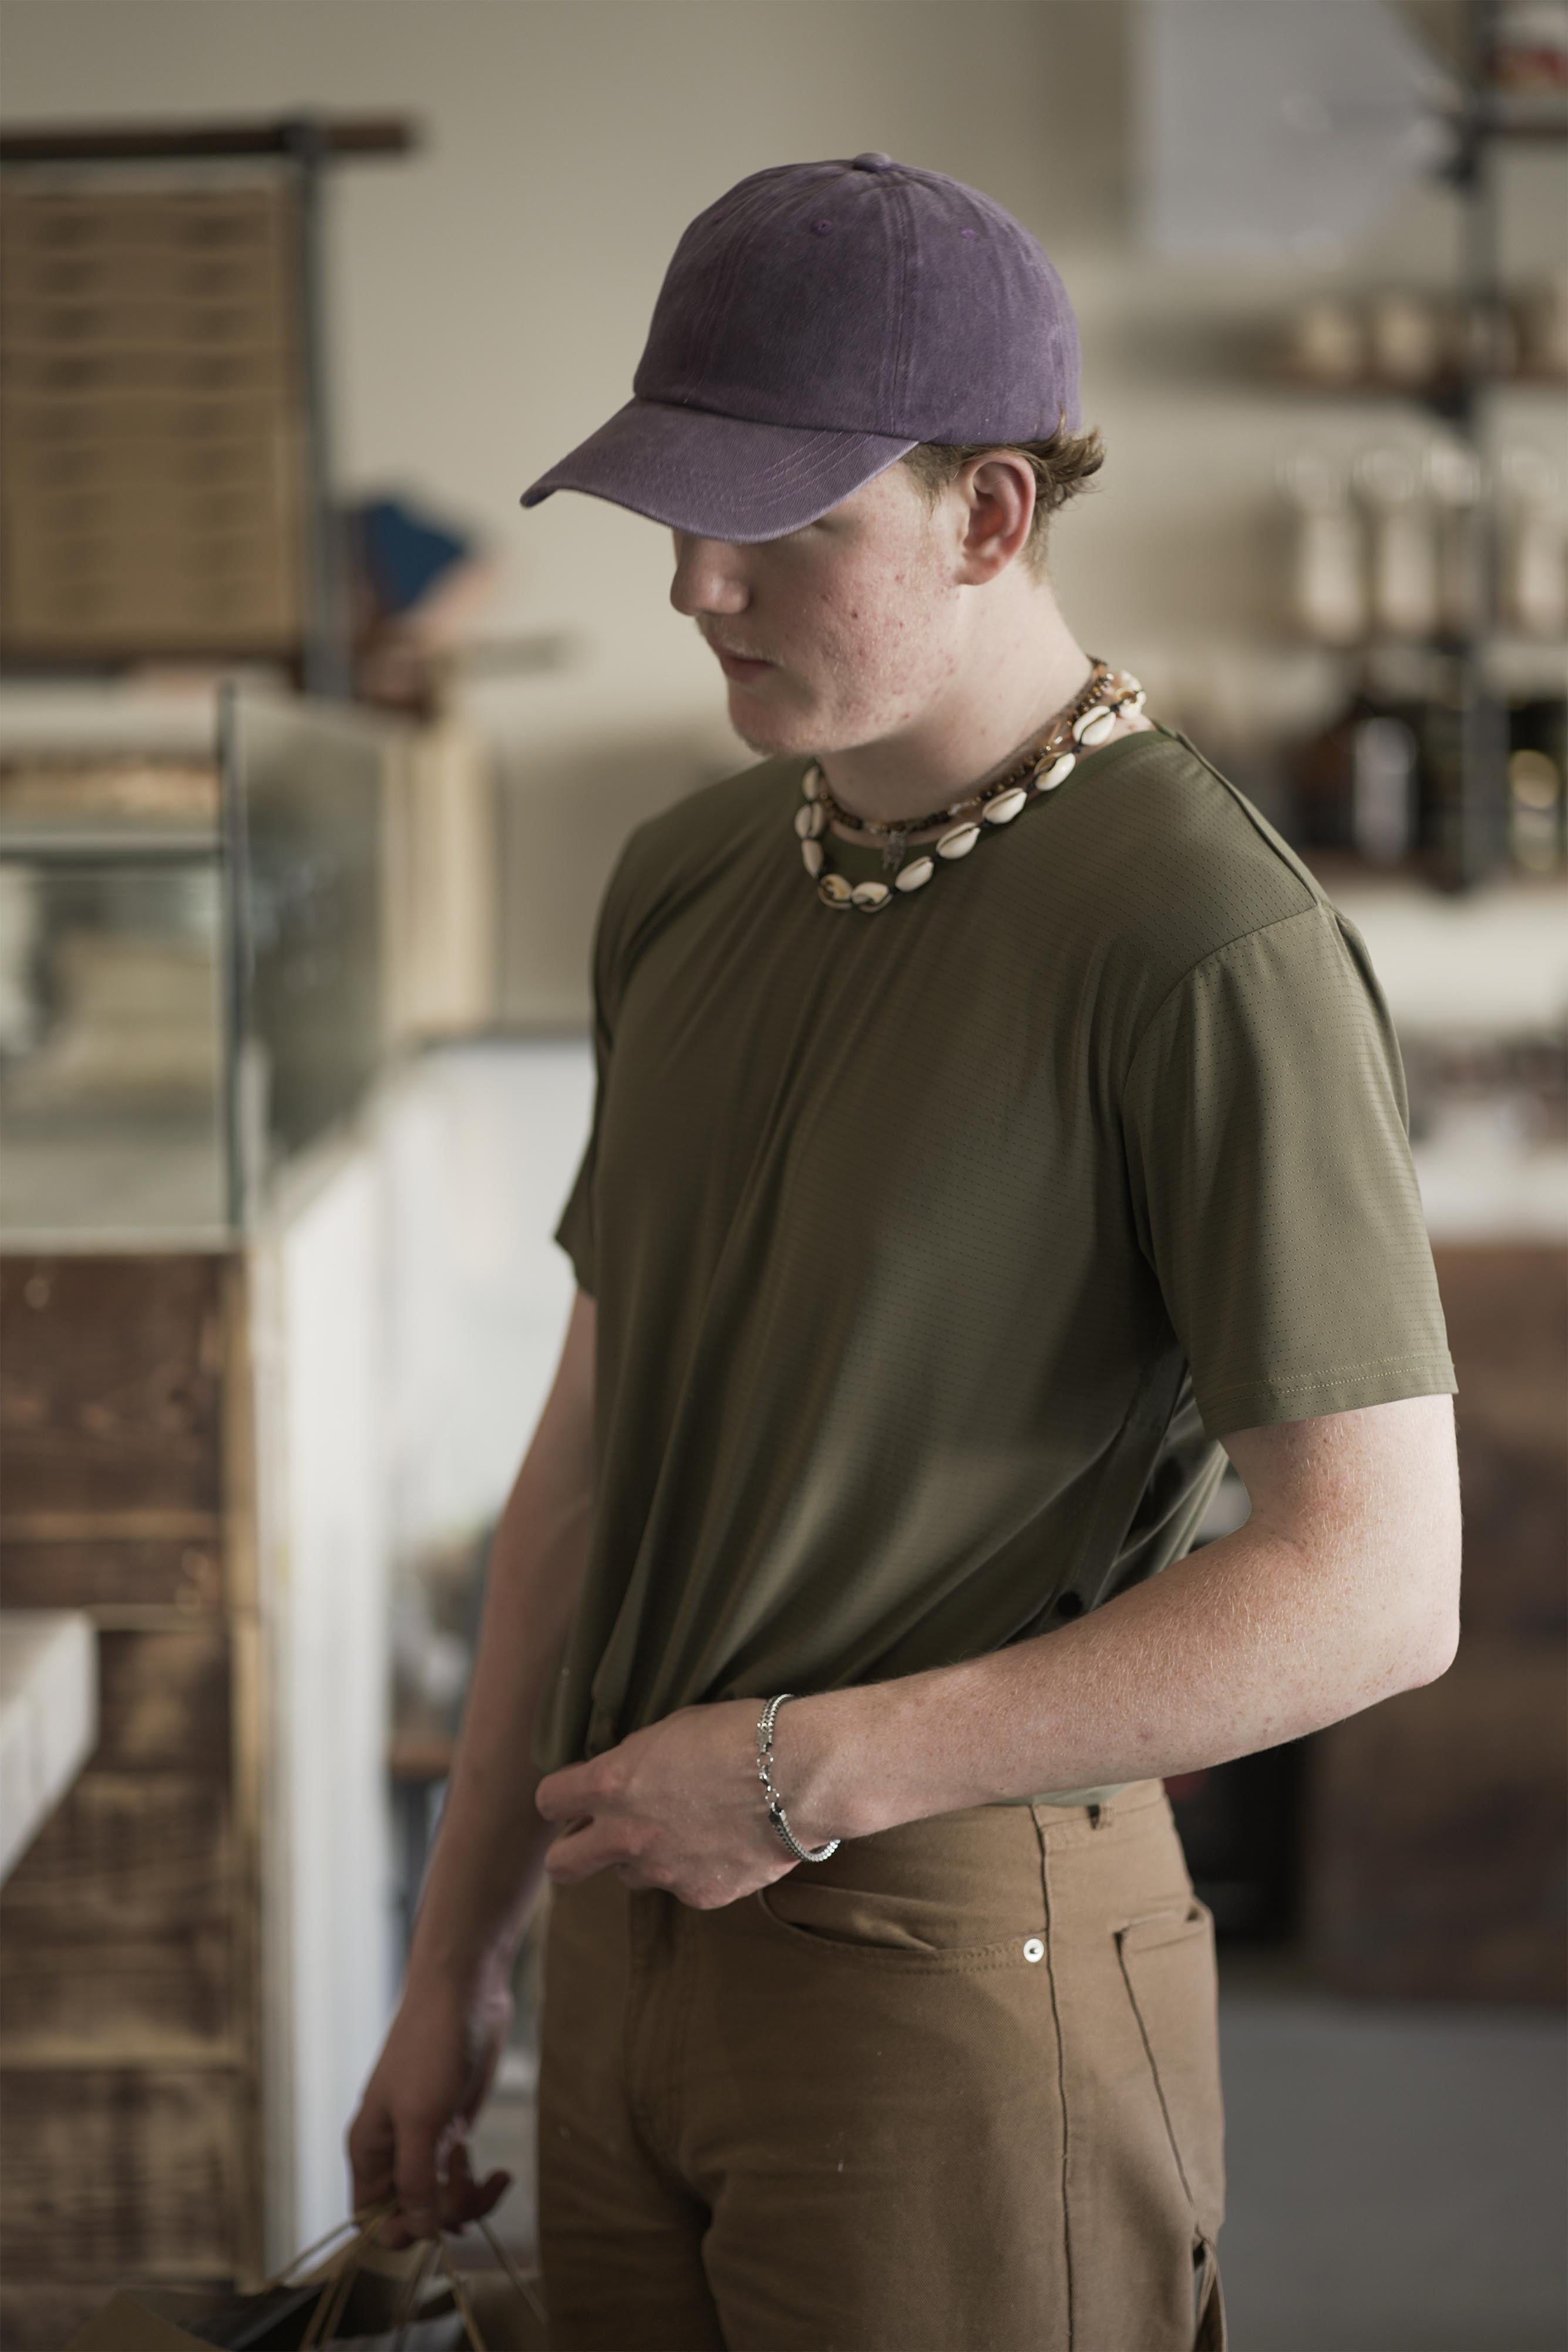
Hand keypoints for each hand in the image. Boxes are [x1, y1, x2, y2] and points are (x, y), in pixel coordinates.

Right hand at [347, 1974, 513, 2246]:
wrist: (464, 1992)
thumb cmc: (432, 2048)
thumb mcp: (421, 2118)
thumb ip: (416, 2177)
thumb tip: (417, 2230)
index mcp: (370, 2151)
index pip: (370, 2219)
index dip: (398, 2232)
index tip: (433, 2221)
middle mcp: (394, 2152)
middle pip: (413, 2214)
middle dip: (446, 2212)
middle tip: (471, 2183)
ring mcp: (426, 2141)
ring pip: (441, 2200)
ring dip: (469, 2201)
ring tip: (493, 2178)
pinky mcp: (454, 2128)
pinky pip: (462, 2178)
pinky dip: (480, 2184)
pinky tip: (500, 2174)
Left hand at [536, 1698, 827, 1908]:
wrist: (798, 1775)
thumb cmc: (739, 1735)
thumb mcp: (672, 1730)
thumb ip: (637, 1761)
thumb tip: (627, 1777)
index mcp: (612, 1783)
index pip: (550, 1799)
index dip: (562, 1798)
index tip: (577, 1795)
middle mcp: (626, 1835)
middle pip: (563, 1864)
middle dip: (572, 1851)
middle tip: (599, 1836)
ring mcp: (662, 1872)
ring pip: (631, 1875)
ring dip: (646, 1857)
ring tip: (688, 1828)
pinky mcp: (701, 1895)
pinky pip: (684, 1885)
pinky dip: (697, 1869)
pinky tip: (726, 1842)